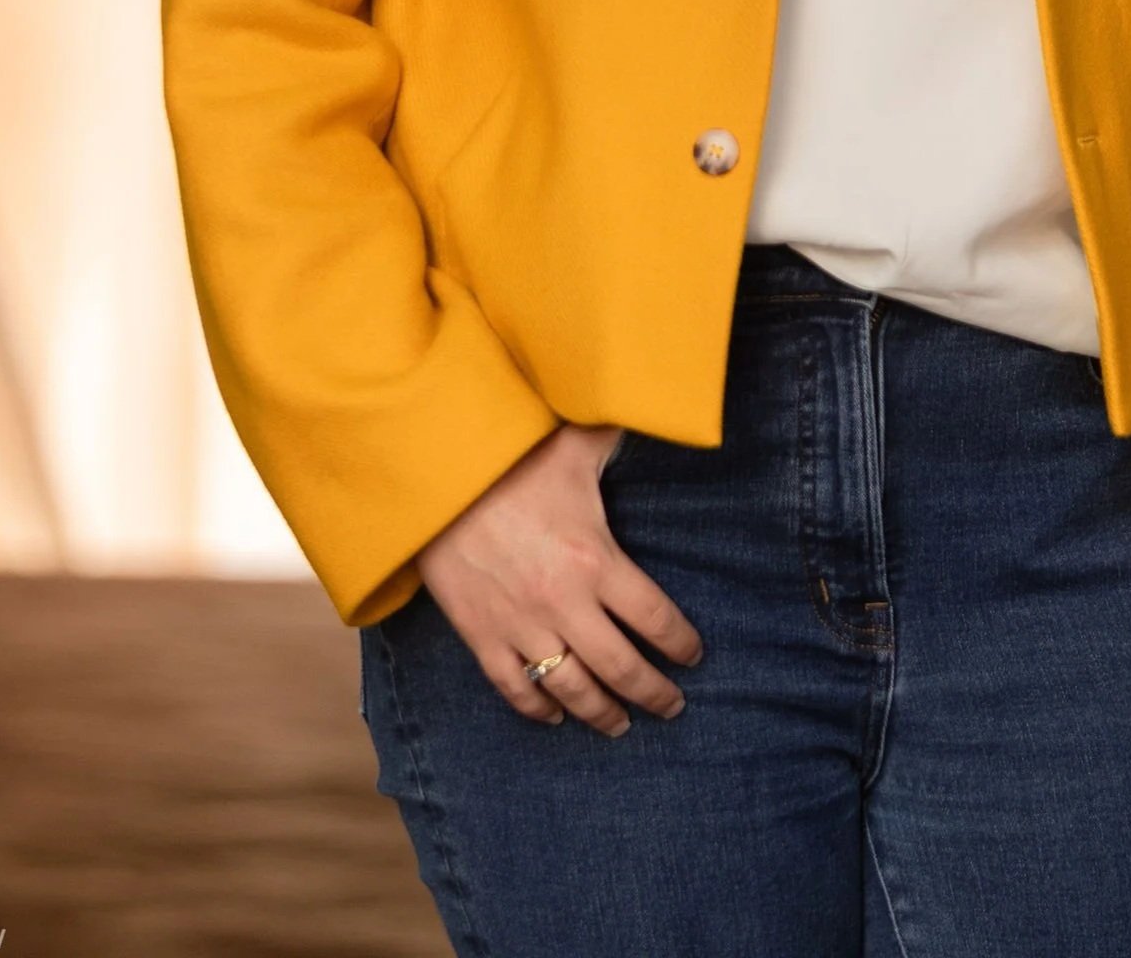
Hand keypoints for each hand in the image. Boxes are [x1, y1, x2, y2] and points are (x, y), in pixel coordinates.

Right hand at [415, 422, 703, 736]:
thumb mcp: (577, 442)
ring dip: (601, 713)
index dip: (680, 644)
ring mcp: (521, 625)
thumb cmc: (513, 455)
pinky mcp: (481, 635)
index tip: (694, 657)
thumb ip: (621, 436)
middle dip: (653, 693)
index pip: (655, 619)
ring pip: (571, 689)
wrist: (437, 476)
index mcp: (596, 559)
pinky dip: (537, 708)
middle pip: (622, 668)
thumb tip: (661, 406)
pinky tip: (554, 716)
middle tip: (672, 707)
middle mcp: (564, 602)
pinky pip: (514, 688)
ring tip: (621, 724)